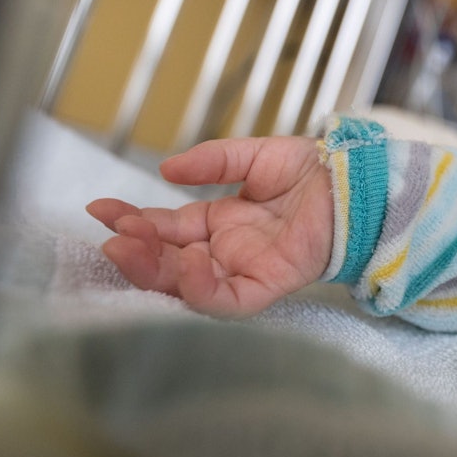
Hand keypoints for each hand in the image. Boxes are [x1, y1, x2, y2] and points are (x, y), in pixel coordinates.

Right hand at [88, 136, 332, 316]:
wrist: (357, 180)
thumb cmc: (313, 170)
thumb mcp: (253, 157)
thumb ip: (213, 162)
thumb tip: (165, 168)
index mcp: (219, 223)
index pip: (165, 229)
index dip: (133, 221)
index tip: (99, 208)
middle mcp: (226, 252)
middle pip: (169, 262)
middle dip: (136, 252)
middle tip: (111, 237)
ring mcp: (245, 270)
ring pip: (189, 286)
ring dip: (156, 271)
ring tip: (130, 247)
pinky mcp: (268, 285)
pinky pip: (228, 299)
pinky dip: (203, 288)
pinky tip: (189, 262)